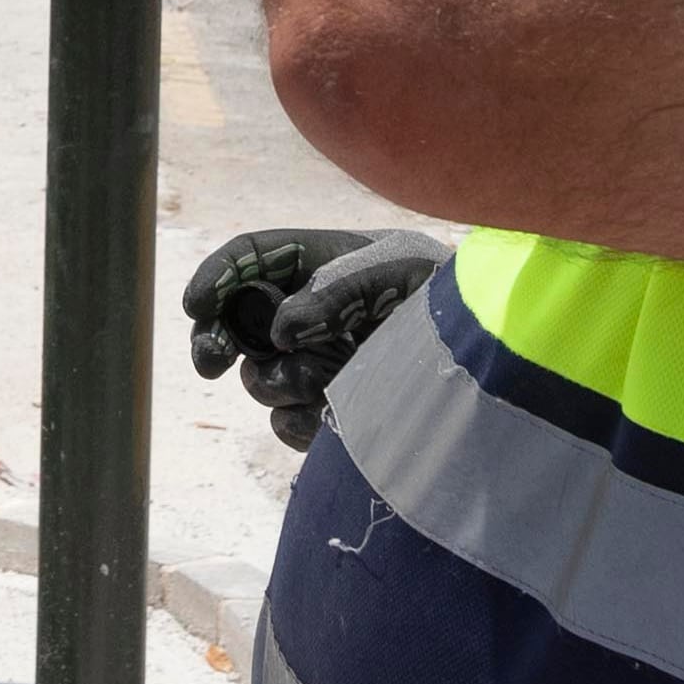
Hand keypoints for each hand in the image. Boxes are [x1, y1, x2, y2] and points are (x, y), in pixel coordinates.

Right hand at [181, 227, 450, 447]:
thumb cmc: (442, 293)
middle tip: (212, 362)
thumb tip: (280, 331)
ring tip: (335, 373)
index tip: (197, 304)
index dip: (216, 277)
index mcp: (312, 264)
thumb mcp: (396, 269)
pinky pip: (286, 423)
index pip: (247, 260)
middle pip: (231, 324)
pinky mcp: (322, 412)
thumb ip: (334, 290)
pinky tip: (338, 409)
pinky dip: (304, 419)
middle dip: (214, 340)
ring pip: (260, 380)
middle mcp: (301, 314)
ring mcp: (309, 365)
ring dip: (284, 381)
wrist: (485, 357)